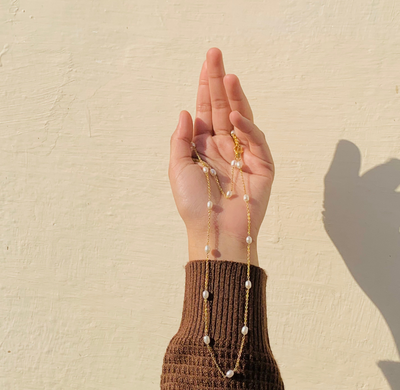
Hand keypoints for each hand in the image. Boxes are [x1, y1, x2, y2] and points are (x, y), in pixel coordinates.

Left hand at [169, 48, 274, 264]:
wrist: (213, 232)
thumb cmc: (193, 204)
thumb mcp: (177, 168)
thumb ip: (181, 139)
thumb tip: (185, 111)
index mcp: (204, 146)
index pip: (205, 110)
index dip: (204, 87)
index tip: (206, 63)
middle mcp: (224, 146)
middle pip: (221, 107)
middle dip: (218, 82)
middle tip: (216, 54)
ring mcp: (244, 154)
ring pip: (240, 118)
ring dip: (234, 97)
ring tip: (227, 76)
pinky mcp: (263, 166)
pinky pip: (255, 141)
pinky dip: (246, 127)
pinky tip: (234, 116)